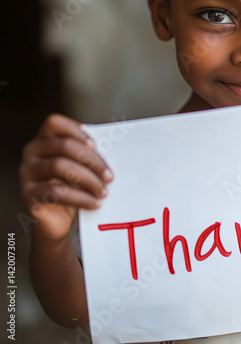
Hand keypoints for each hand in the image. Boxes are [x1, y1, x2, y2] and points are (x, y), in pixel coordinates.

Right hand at [19, 114, 112, 240]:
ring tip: (104, 192)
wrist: (56, 220)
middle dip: (92, 160)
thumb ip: (87, 154)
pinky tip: (94, 203)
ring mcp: (26, 173)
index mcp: (44, 140)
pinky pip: (57, 192)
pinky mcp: (28, 195)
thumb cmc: (72, 187)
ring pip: (60, 166)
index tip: (96, 146)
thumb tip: (111, 146)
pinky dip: (81, 198)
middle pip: (64, 146)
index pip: (54, 123)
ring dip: (89, 180)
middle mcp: (31, 152)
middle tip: (110, 176)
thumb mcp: (79, 166)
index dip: (76, 131)